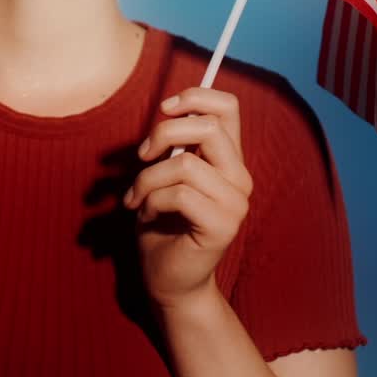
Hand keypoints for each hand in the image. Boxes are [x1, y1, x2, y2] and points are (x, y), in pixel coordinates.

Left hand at [123, 88, 252, 310]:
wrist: (167, 279)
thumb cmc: (161, 224)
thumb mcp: (164, 174)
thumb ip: (174, 145)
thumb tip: (168, 110)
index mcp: (228, 158)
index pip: (228, 107)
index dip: (195, 96)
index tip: (165, 108)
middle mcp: (239, 177)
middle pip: (208, 127)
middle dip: (164, 133)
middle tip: (142, 156)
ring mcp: (236, 203)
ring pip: (184, 163)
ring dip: (147, 179)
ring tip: (137, 198)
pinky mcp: (223, 226)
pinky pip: (179, 195)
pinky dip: (151, 201)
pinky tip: (145, 215)